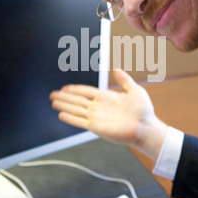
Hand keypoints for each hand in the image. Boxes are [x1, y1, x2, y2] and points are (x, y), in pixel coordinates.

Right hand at [49, 69, 167, 160]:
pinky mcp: (97, 127)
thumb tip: (117, 69)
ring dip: (64, 105)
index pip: (85, 91)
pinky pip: (80, 121)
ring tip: (53, 102)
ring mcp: (97, 117)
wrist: (145, 127)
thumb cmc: (143, 111)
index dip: (74, 89)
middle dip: (64, 97)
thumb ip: (125, 80)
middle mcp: (99, 107)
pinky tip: (61, 114)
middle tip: (52, 94)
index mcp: (106, 97)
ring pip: (76, 109)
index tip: (64, 88)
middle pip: (77, 100)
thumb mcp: (135, 90)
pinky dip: (70, 118)